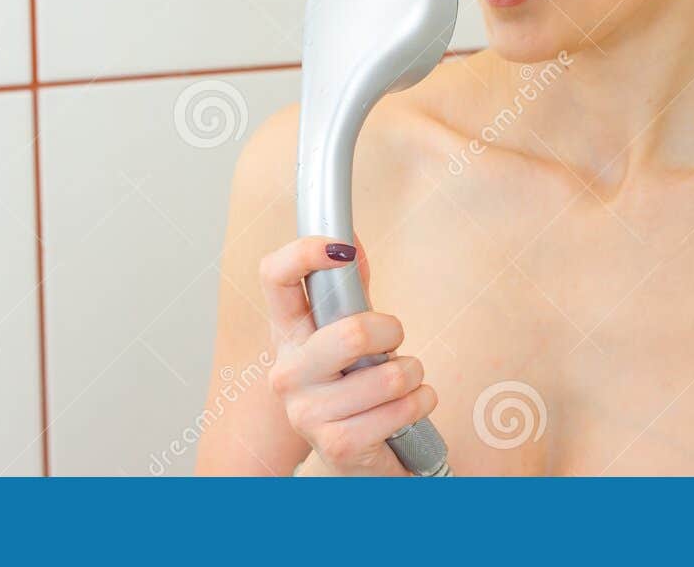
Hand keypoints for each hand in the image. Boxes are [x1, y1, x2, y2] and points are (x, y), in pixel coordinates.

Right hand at [258, 235, 436, 475]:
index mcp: (288, 333)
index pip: (274, 278)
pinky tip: (411, 405)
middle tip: (394, 337)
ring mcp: (307, 412)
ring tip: (406, 379)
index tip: (339, 248)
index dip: (304, 253)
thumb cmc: (352, 383)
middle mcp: (287, 371)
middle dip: (390, 330)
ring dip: (412, 373)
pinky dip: (420, 403)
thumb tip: (349, 237)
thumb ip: (350, 287)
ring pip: (386, 376)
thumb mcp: (347, 331)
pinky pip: (398, 411)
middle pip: (350, 333)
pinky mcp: (336, 446)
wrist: (353, 455)